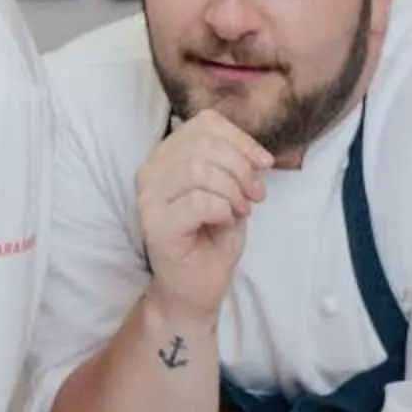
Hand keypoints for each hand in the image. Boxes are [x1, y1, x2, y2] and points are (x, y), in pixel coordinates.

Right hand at [136, 109, 271, 327]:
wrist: (195, 287)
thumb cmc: (211, 238)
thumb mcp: (229, 191)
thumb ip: (233, 165)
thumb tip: (256, 153)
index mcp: (167, 157)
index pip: (204, 124)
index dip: (241, 139)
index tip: (263, 164)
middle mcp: (150, 172)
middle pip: (203, 143)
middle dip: (241, 167)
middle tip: (254, 194)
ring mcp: (149, 198)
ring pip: (199, 170)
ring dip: (233, 191)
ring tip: (240, 210)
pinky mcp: (155, 224)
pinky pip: (199, 202)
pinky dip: (223, 210)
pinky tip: (225, 222)